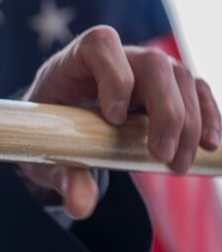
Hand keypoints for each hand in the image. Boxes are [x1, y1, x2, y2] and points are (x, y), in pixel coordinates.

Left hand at [19, 26, 218, 218]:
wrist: (55, 134)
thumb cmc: (47, 137)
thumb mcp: (47, 158)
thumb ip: (64, 178)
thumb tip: (80, 206)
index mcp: (73, 63)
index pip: (99, 44)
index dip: (113, 76)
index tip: (113, 119)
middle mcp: (114, 58)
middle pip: (152, 63)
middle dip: (164, 111)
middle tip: (161, 157)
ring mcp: (143, 70)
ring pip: (179, 77)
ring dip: (188, 122)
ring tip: (177, 165)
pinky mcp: (165, 87)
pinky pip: (195, 91)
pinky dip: (206, 116)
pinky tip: (208, 146)